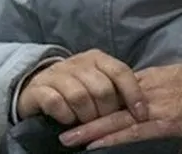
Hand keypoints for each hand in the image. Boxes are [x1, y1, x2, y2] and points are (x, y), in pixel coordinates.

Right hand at [17, 50, 147, 125]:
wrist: (38, 86)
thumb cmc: (77, 87)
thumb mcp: (99, 82)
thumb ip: (117, 88)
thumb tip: (143, 107)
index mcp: (96, 58)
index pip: (120, 71)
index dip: (133, 94)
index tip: (141, 114)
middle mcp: (76, 62)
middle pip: (102, 88)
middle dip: (107, 111)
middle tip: (104, 122)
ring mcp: (56, 74)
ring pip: (79, 97)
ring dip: (86, 116)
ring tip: (86, 123)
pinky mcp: (38, 88)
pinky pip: (56, 103)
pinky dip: (66, 116)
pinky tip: (68, 120)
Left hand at [59, 64, 181, 149]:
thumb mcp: (166, 77)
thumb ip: (144, 86)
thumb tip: (126, 93)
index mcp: (142, 83)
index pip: (109, 94)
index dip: (88, 103)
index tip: (69, 110)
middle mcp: (143, 94)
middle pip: (106, 107)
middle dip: (82, 118)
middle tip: (60, 128)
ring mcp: (153, 108)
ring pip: (115, 120)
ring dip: (90, 131)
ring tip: (69, 139)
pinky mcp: (165, 122)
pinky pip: (134, 131)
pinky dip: (113, 137)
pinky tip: (96, 144)